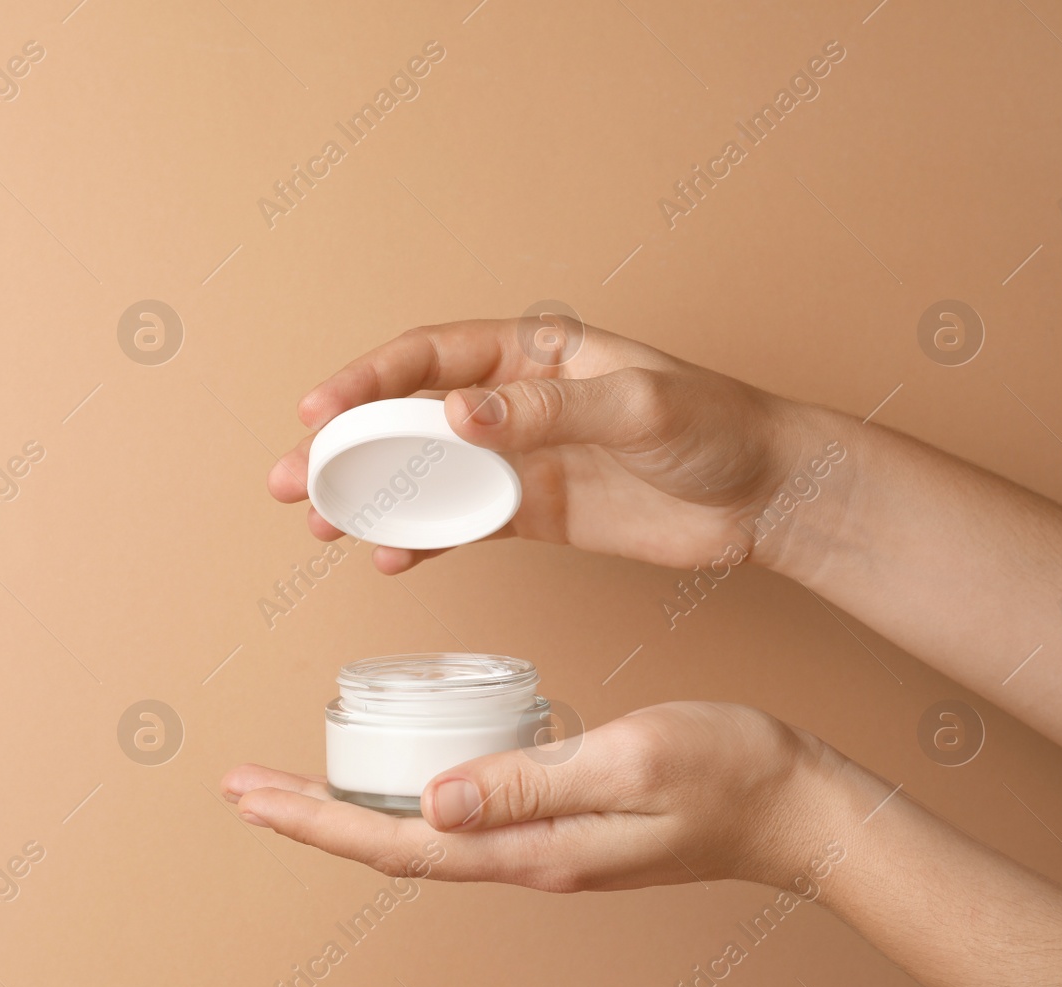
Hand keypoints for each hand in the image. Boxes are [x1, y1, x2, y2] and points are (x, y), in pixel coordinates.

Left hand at [222, 702, 840, 892]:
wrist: (795, 807)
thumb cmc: (727, 774)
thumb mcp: (629, 761)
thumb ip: (531, 783)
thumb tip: (434, 801)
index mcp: (532, 847)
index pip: (397, 842)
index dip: (316, 821)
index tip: (249, 796)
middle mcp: (525, 856)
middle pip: (393, 844)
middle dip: (312, 817)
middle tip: (243, 787)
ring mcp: (542, 845)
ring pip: (424, 834)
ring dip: (353, 810)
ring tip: (297, 785)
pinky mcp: (559, 822)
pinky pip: (465, 816)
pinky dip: (412, 798)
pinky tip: (401, 773)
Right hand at [268, 318, 841, 575]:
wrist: (769, 496)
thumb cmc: (718, 428)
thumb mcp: (639, 408)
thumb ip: (549, 412)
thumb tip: (461, 415)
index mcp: (533, 351)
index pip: (429, 357)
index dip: (367, 381)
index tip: (320, 411)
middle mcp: (515, 403)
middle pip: (409, 418)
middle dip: (345, 446)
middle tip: (292, 479)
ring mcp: (520, 461)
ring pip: (425, 476)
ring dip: (370, 497)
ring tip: (320, 523)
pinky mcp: (534, 513)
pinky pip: (462, 526)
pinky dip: (422, 541)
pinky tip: (388, 560)